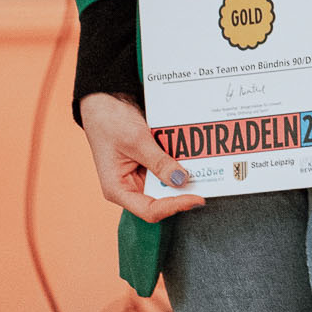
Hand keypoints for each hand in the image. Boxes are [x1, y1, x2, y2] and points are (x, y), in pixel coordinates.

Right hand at [79, 93, 206, 222]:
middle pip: (160, 200)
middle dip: (182, 193)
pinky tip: (194, 158)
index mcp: (117, 189)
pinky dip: (178, 165)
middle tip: (207, 182)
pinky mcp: (146, 164)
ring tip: (205, 170)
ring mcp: (137, 176)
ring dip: (182, 178)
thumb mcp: (137, 141)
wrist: (104, 101)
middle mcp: (127, 187)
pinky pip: (165, 169)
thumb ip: (159, 162)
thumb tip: (181, 180)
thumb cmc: (110, 122)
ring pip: (165, 185)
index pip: (149, 210)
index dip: (175, 207)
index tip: (197, 199)